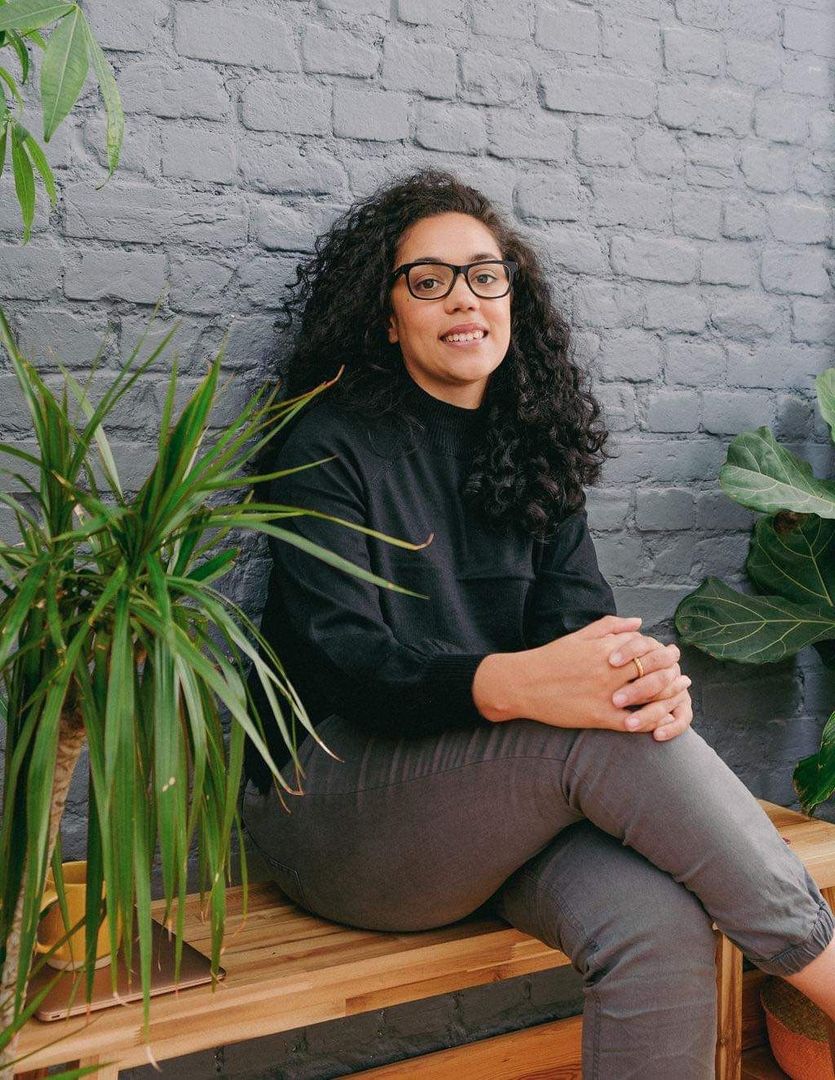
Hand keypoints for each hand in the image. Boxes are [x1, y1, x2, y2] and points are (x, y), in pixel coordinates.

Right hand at [473, 615, 684, 734]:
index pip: (648, 647)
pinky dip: (649, 722)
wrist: (524, 683)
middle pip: (654, 669)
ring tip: (676, 697)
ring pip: (649, 695)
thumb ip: (611, 626)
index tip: (671, 655)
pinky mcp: (598, 716)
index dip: (664, 652)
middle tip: (680, 676)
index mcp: (606, 648)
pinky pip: (633, 722)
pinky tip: (659, 721)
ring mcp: (605, 694)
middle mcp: (610, 670)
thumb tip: (638, 622)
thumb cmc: (551, 658)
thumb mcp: (580, 635)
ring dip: (667, 696)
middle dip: (672, 672)